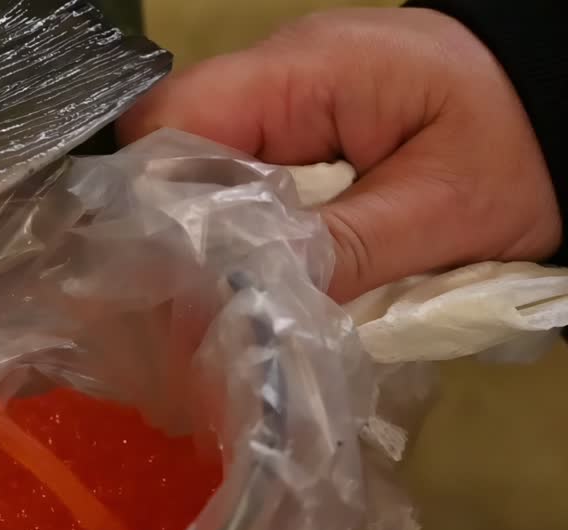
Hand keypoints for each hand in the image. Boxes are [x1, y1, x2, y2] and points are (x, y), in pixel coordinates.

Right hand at [119, 7, 561, 301]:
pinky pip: (233, 177)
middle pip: (170, 148)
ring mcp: (281, 102)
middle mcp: (274, 77)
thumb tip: (237, 306)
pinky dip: (227, 233)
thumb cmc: (521, 148)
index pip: (174, 118)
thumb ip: (337, 253)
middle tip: (172, 317)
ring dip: (193, 239)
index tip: (157, 283)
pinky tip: (233, 284)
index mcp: (304, 72)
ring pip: (195, 169)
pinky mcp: (294, 131)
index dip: (148, 200)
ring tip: (197, 313)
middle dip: (164, 233)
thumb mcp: (442, 213)